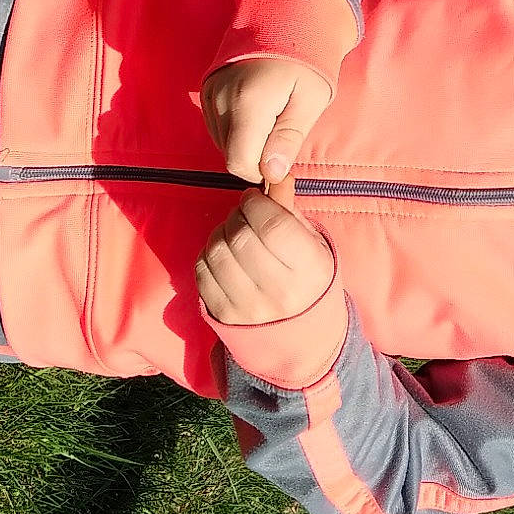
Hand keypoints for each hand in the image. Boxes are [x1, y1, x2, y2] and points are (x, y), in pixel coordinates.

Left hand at [196, 189, 334, 325]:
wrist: (301, 338)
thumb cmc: (309, 280)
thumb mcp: (311, 245)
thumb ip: (290, 211)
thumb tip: (276, 175)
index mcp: (309, 270)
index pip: (273, 226)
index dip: (256, 204)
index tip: (254, 199)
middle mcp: (280, 292)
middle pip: (242, 238)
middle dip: (237, 216)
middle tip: (243, 215)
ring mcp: (249, 307)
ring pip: (218, 252)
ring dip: (220, 234)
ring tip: (233, 235)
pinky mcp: (225, 315)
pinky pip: (202, 272)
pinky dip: (208, 255)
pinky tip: (223, 255)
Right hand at [201, 57, 332, 184]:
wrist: (287, 18)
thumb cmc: (307, 60)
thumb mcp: (310, 100)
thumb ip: (289, 138)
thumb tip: (272, 173)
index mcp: (248, 103)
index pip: (239, 162)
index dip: (261, 171)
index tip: (282, 161)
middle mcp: (221, 99)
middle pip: (230, 154)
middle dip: (256, 157)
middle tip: (282, 137)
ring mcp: (210, 93)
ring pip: (222, 143)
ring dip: (246, 144)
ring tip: (272, 120)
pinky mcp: (207, 89)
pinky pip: (217, 126)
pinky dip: (236, 130)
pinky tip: (257, 114)